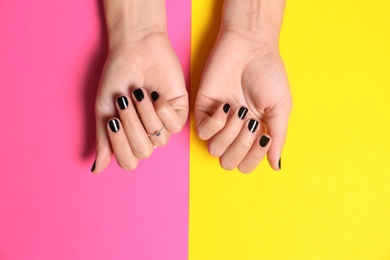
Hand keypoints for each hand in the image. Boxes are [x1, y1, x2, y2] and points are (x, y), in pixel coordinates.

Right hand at [93, 32, 187, 172]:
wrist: (135, 49)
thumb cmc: (118, 76)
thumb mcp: (104, 109)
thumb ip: (102, 140)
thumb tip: (95, 170)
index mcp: (128, 137)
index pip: (128, 162)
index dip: (120, 145)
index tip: (112, 120)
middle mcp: (147, 134)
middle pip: (143, 152)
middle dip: (131, 126)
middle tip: (125, 102)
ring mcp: (164, 124)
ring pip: (160, 139)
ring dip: (146, 114)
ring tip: (139, 93)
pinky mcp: (180, 111)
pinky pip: (175, 126)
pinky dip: (163, 110)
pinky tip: (156, 94)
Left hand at [195, 30, 291, 172]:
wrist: (250, 47)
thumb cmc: (268, 74)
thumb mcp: (280, 107)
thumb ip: (278, 138)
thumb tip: (276, 167)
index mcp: (253, 134)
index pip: (246, 164)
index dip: (255, 157)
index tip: (264, 136)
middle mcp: (234, 132)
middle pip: (228, 162)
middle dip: (242, 147)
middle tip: (251, 122)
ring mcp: (218, 121)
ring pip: (215, 150)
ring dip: (231, 134)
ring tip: (240, 110)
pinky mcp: (203, 109)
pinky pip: (202, 132)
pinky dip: (216, 124)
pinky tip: (226, 107)